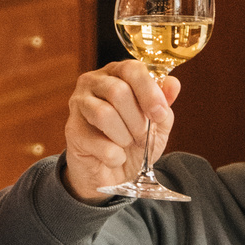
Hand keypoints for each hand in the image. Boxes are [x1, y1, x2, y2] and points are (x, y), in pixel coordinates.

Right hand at [63, 59, 178, 203]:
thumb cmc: (134, 142)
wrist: (114, 175)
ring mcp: (78, 104)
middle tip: (142, 137)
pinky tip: (115, 158)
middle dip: (137, 121)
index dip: (149, 92)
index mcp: (117, 73)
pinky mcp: (72, 130)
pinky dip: (114, 156)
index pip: (132, 69)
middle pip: (117, 91)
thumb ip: (164, 103)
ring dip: (124, 136)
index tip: (160, 114)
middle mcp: (93, 82)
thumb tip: (173, 84)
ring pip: (104, 114)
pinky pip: (98, 142)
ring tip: (127, 145)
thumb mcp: (157, 124)